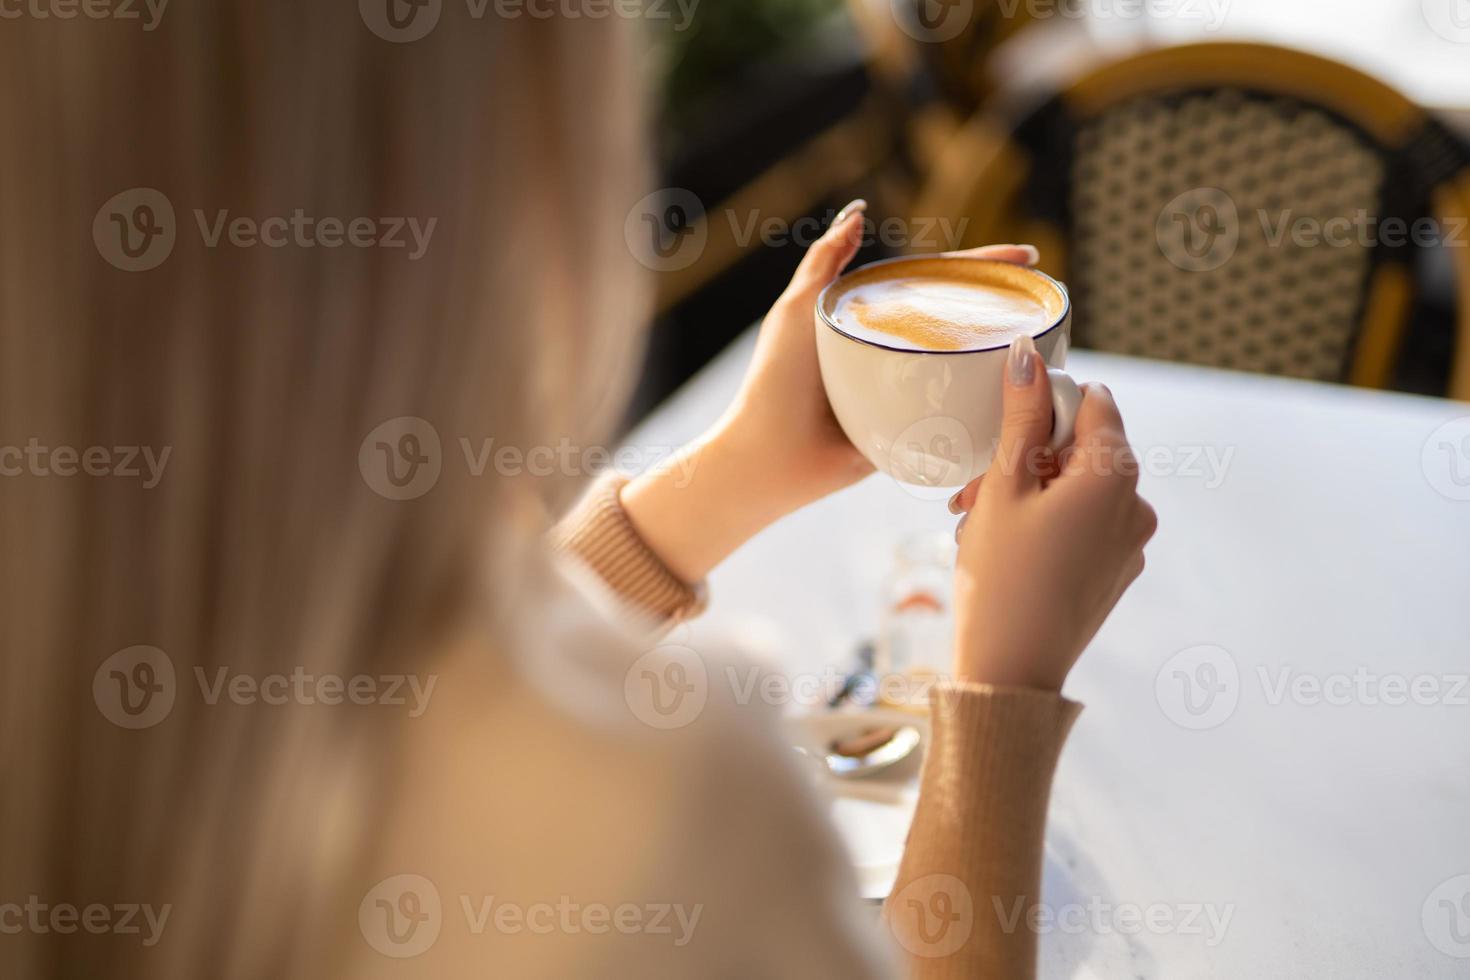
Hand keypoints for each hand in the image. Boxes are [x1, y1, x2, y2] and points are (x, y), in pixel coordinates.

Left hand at [716, 202, 1042, 513]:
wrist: (770, 458)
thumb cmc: (775, 382)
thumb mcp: (797, 311)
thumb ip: (823, 262)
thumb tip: (858, 211)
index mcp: (871, 319)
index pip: (935, 281)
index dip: (981, 265)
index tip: (1026, 254)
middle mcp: (892, 351)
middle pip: (957, 320)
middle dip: (1004, 306)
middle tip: (1047, 296)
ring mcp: (906, 391)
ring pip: (963, 366)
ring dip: (1005, 354)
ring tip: (1049, 342)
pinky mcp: (912, 431)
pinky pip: (955, 414)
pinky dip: (988, 404)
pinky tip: (1024, 396)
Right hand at [948, 336, 1156, 690]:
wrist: (1011, 672)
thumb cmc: (1001, 577)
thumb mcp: (1003, 487)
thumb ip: (1020, 415)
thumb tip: (1028, 354)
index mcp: (1115, 474)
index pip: (1090, 401)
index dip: (1040, 411)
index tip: (1002, 446)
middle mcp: (1137, 504)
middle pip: (1082, 448)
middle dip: (1025, 459)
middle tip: (971, 494)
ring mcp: (1131, 542)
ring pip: (1077, 488)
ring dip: (1028, 493)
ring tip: (977, 525)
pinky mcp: (1118, 571)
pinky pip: (1084, 525)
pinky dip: (1046, 525)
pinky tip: (1004, 549)